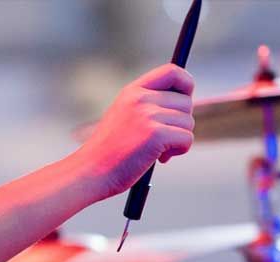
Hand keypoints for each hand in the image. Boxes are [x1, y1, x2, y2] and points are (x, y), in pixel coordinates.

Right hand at [78, 63, 195, 199]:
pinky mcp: (155, 134)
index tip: (184, 101)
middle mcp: (140, 99)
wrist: (91, 172)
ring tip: (157, 151)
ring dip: (178, 140)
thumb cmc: (108, 152)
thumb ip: (147, 105)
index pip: (172, 71)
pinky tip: (160, 158)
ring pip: (188, 122)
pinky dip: (180, 151)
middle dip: (180, 123)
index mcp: (132, 92)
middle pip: (186, 102)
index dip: (186, 85)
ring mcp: (148, 115)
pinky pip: (187, 139)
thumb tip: (183, 103)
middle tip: (162, 140)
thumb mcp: (123, 117)